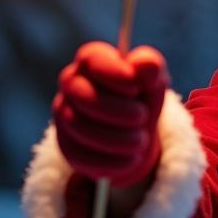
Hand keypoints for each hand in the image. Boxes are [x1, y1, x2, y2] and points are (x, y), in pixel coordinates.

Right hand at [52, 41, 169, 187]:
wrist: (136, 138)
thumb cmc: (143, 100)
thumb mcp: (153, 83)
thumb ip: (151, 70)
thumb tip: (148, 65)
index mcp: (92, 61)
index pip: (91, 58)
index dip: (113, 73)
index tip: (136, 88)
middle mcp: (72, 85)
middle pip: (80, 94)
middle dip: (117, 110)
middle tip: (143, 117)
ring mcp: (64, 115)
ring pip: (79, 126)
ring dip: (117, 137)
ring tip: (141, 140)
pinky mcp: (66, 146)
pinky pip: (80, 155)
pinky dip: (111, 160)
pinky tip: (131, 158)